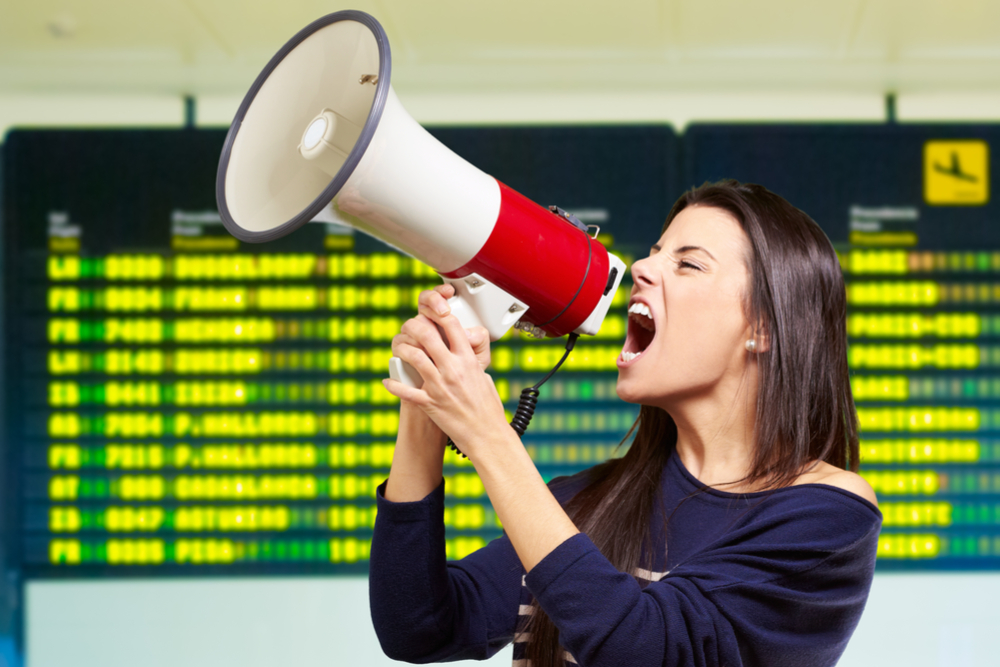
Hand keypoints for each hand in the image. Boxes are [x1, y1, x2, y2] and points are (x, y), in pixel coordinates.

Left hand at [384, 285, 507, 456]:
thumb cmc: (487, 409)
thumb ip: (470, 361)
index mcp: (468, 360)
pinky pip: (404, 391)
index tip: (431, 312)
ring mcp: (440, 386)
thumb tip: (461, 352)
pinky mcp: (429, 403)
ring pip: (413, 356)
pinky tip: (388, 381)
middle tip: (408, 327)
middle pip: (427, 335)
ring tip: (398, 348)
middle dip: (414, 325)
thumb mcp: (484, 377)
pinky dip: (393, 385)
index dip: (438, 313)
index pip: (451, 325)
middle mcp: (453, 370)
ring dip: (401, 349)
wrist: (486, 435)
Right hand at [390, 284, 490, 370]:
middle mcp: (427, 326)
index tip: (450, 292)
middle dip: (434, 302)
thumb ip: (479, 341)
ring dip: (421, 327)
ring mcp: (412, 339)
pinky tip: (417, 352)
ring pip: (410, 325)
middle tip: (444, 310)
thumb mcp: (479, 357)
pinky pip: (399, 345)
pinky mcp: (402, 355)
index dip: (441, 292)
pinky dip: (406, 347)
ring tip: (435, 338)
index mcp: (444, 322)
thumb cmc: (465, 374)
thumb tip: (468, 334)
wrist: (452, 395)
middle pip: (423, 303)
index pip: (438, 297)